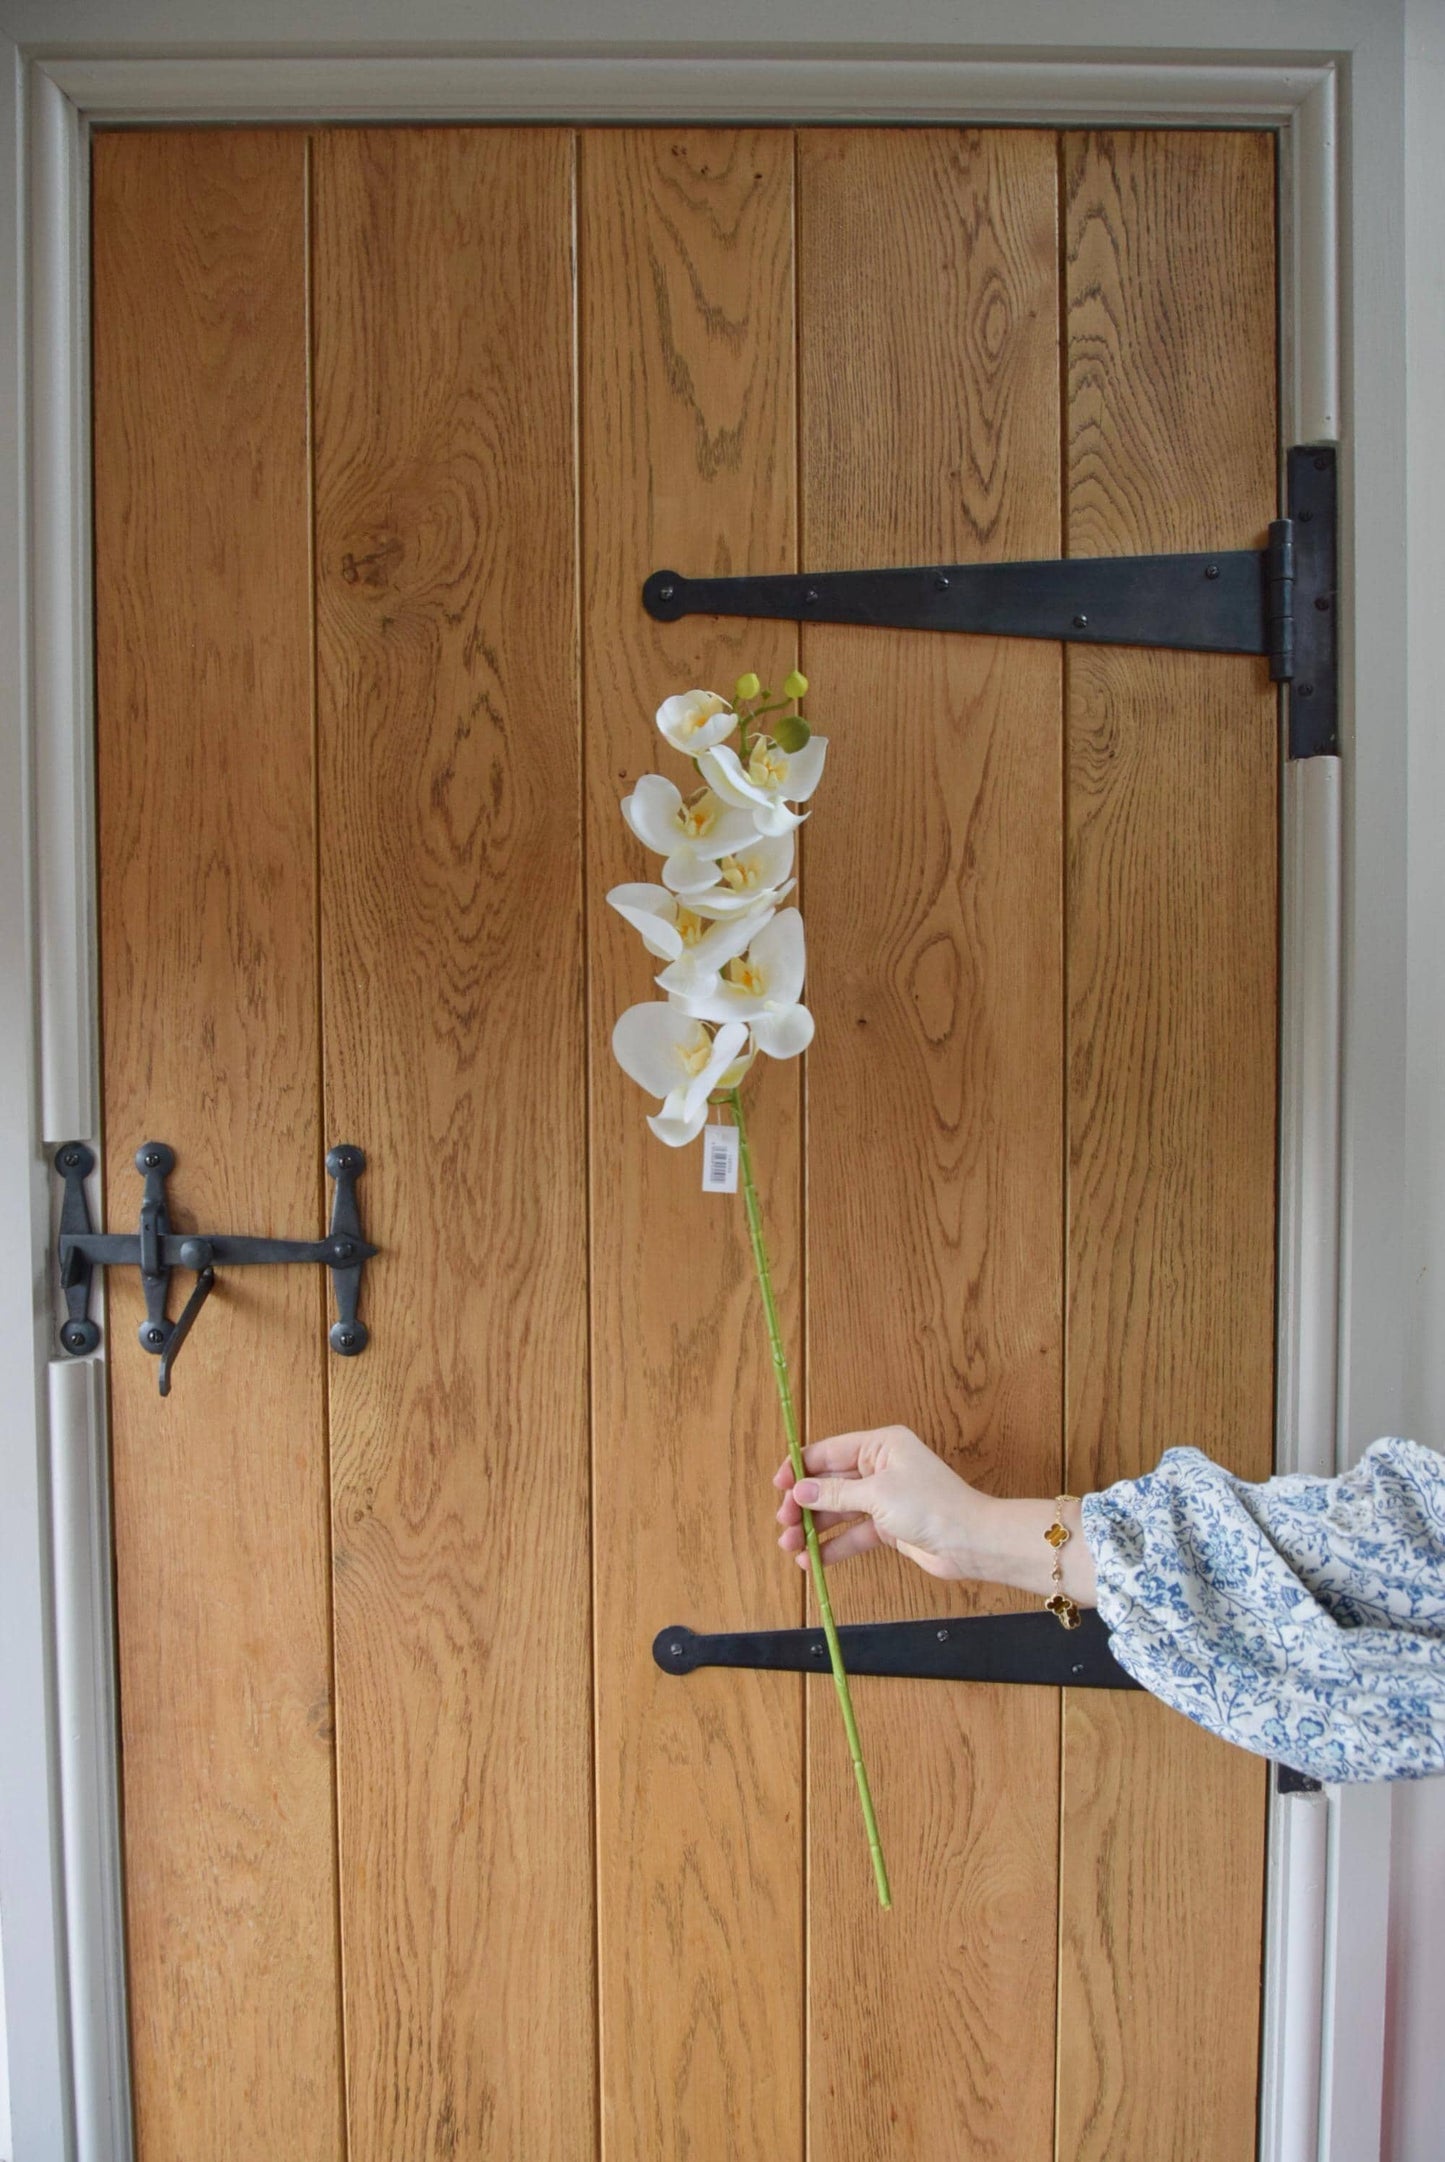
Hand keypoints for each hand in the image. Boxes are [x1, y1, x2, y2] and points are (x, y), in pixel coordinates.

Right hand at [772, 1423, 984, 1579]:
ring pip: (839, 1510)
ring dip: (814, 1527)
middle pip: (831, 1483)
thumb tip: (800, 1490)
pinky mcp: (889, 1526)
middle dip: (804, 1503)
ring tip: (790, 1546)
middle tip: (784, 1523)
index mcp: (880, 1446)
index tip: (778, 1485)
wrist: (970, 1542)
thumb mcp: (877, 1494)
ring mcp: (884, 1498)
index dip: (800, 1467)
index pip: (829, 1452)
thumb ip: (836, 1493)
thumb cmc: (930, 1506)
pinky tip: (813, 1560)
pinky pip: (853, 1533)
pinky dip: (833, 1545)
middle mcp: (880, 1468)